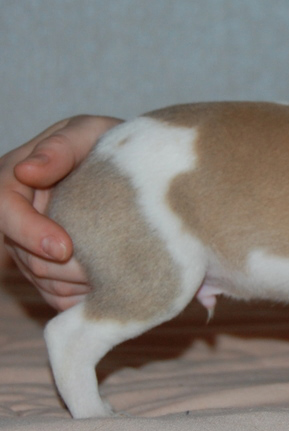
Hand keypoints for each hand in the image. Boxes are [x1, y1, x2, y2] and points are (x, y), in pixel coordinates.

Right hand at [0, 115, 121, 309]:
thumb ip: (60, 149)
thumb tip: (27, 172)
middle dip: (66, 267)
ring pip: (45, 282)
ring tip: (122, 273)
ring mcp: (32, 249)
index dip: (29, 233)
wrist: (134, 169)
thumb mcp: (88, 132)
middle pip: (27, 257)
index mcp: (14, 180)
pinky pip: (61, 297)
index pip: (3, 210)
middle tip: (111, 267)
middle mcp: (17, 219)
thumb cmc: (109, 144)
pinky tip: (117, 286)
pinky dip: (87, 297)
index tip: (64, 248)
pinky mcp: (52, 273)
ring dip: (80, 283)